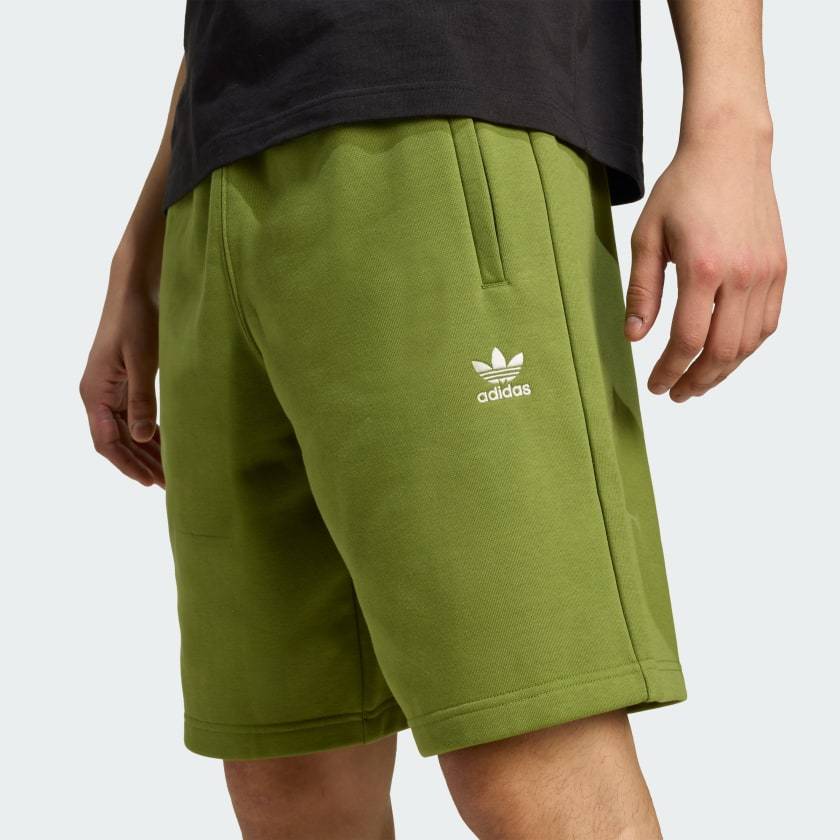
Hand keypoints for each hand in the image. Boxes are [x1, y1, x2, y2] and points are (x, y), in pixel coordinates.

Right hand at [80, 251, 163, 486]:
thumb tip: (143, 437)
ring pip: (127, 432)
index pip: (106, 442)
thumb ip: (142, 400)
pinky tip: (168, 446)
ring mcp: (111, 390)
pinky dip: (151, 433)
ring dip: (146, 452)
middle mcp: (99, 395)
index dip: (127, 464)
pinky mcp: (126, 383)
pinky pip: (135, 417)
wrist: (137, 289)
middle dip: (141, 463)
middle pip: (117, 441)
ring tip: (169, 473)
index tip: (148, 481)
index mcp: (95, 392)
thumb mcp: (142, 361)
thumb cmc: (137, 320)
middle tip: (167, 484)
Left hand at [624, 123, 785, 401]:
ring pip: (748, 344)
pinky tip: (725, 356)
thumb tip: (634, 337)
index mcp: (703, 268)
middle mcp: (742, 274)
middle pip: (722, 351)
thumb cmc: (683, 189)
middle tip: (675, 394)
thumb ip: (642, 291)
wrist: (730, 151)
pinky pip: (768, 323)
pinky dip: (747, 348)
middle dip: (696, 381)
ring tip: (698, 383)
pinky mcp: (780, 268)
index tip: (655, 385)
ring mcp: (766, 272)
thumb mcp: (647, 237)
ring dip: (723, 371)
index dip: (670, 370)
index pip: (687, 340)